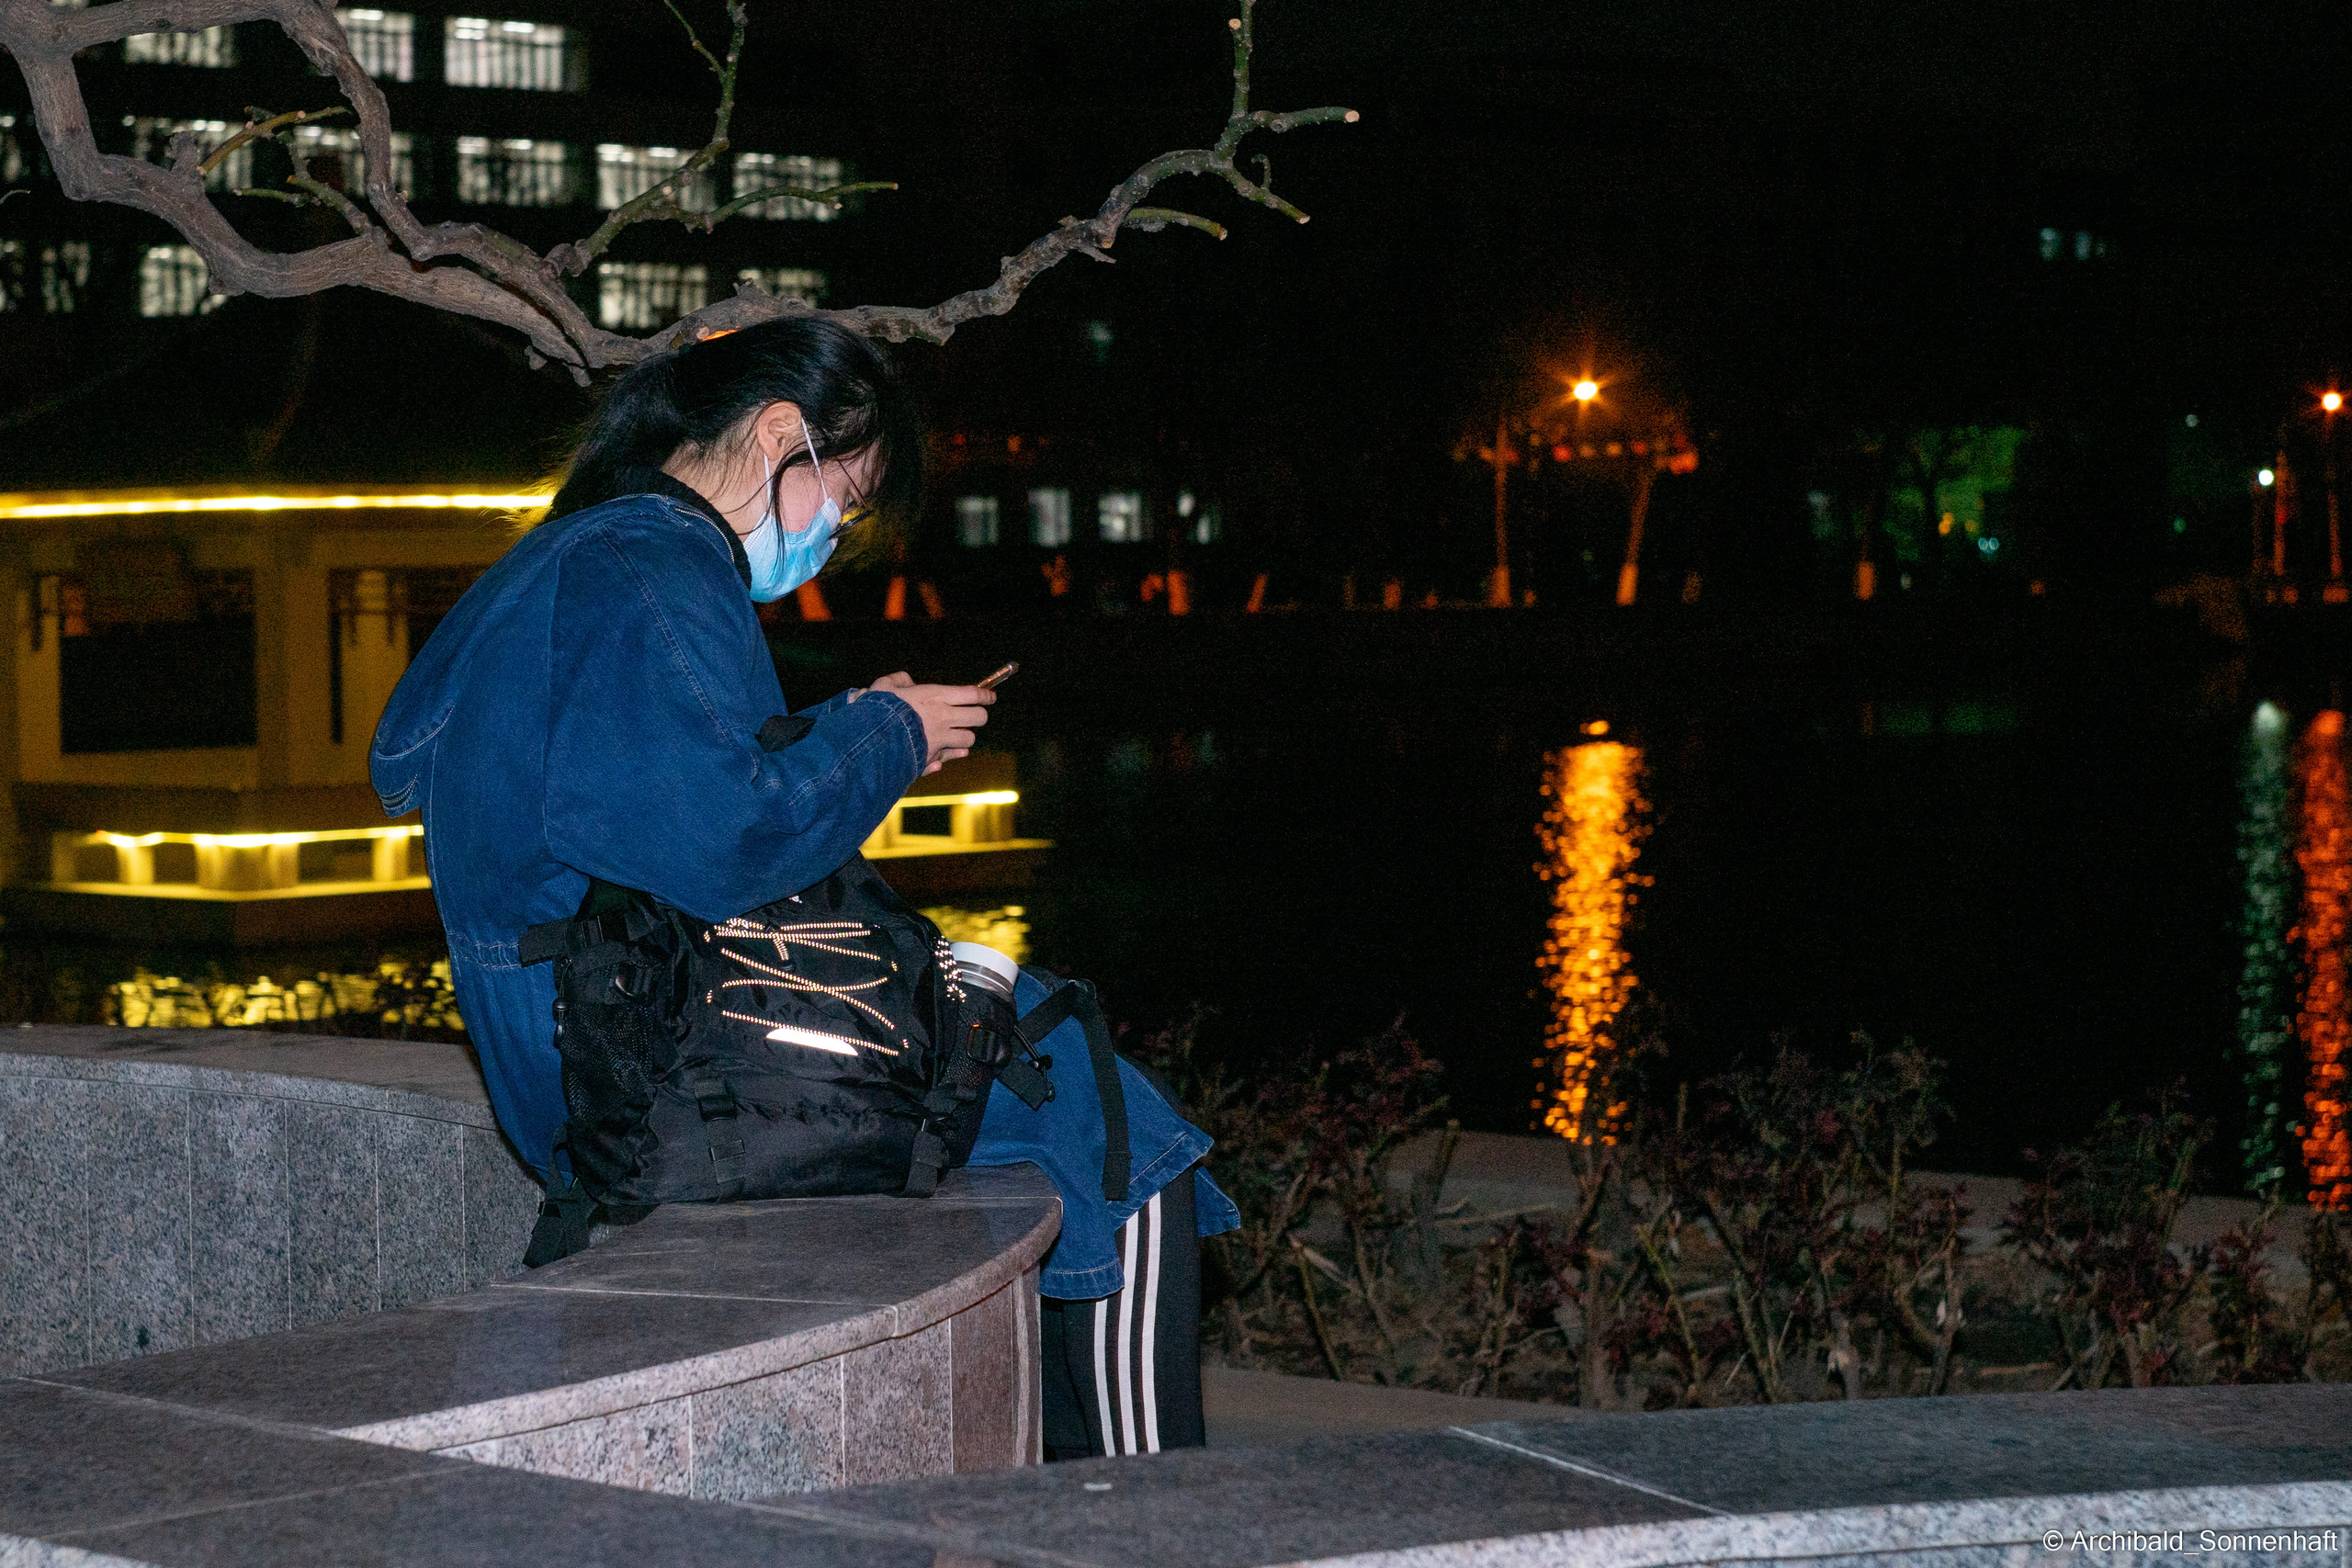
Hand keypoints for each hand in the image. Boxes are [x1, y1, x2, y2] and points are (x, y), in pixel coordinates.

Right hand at [860, 671, 991, 772]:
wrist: (871, 739)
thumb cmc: (877, 709)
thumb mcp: (884, 686)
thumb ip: (898, 680)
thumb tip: (906, 681)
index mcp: (936, 696)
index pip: (972, 694)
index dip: (985, 695)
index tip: (990, 697)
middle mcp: (943, 716)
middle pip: (979, 717)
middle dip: (978, 716)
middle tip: (972, 715)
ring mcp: (941, 738)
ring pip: (969, 740)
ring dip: (964, 737)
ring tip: (956, 735)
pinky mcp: (932, 756)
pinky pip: (951, 757)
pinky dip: (951, 755)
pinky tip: (948, 754)